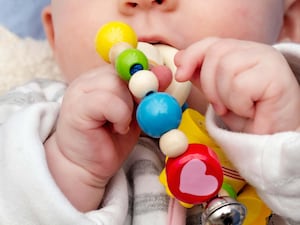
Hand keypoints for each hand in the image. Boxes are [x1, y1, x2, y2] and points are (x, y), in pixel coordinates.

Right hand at [45, 65, 139, 210]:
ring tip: (123, 124)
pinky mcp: (77, 107)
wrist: (86, 166)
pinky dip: (120, 116)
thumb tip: (166, 73)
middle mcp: (89, 79)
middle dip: (139, 91)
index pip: (127, 61)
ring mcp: (80, 91)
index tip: (153, 90)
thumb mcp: (135, 114)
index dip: (143, 73)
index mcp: (102, 78)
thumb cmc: (111, 140)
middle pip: (122, 69)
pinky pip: (108, 101)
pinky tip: (118, 128)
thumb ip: (147, 95)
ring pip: (116, 83)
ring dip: (129, 106)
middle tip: (140, 111)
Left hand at [175, 38, 299, 133]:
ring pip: (227, 67)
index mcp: (241, 52)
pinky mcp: (275, 74)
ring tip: (239, 107)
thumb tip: (180, 59)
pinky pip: (240, 84)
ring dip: (225, 97)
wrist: (273, 137)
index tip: (180, 75)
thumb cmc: (248, 116)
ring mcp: (267, 59)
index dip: (192, 56)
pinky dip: (239, 104)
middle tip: (221, 106)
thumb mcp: (218, 94)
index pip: (211, 43)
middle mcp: (255, 51)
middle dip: (209, 85)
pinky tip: (252, 109)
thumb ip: (201, 75)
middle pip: (215, 53)